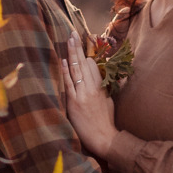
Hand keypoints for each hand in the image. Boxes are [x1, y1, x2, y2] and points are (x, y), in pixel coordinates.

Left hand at [60, 36, 118, 158]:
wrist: (104, 138)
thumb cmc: (106, 122)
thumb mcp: (109, 101)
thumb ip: (106, 88)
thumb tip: (105, 78)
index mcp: (101, 88)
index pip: (93, 66)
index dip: (86, 55)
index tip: (81, 42)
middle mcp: (92, 88)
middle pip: (84, 64)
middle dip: (78, 47)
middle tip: (72, 33)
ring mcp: (83, 95)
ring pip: (77, 70)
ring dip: (72, 53)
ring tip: (68, 40)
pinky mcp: (75, 103)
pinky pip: (69, 84)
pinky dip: (66, 72)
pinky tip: (63, 61)